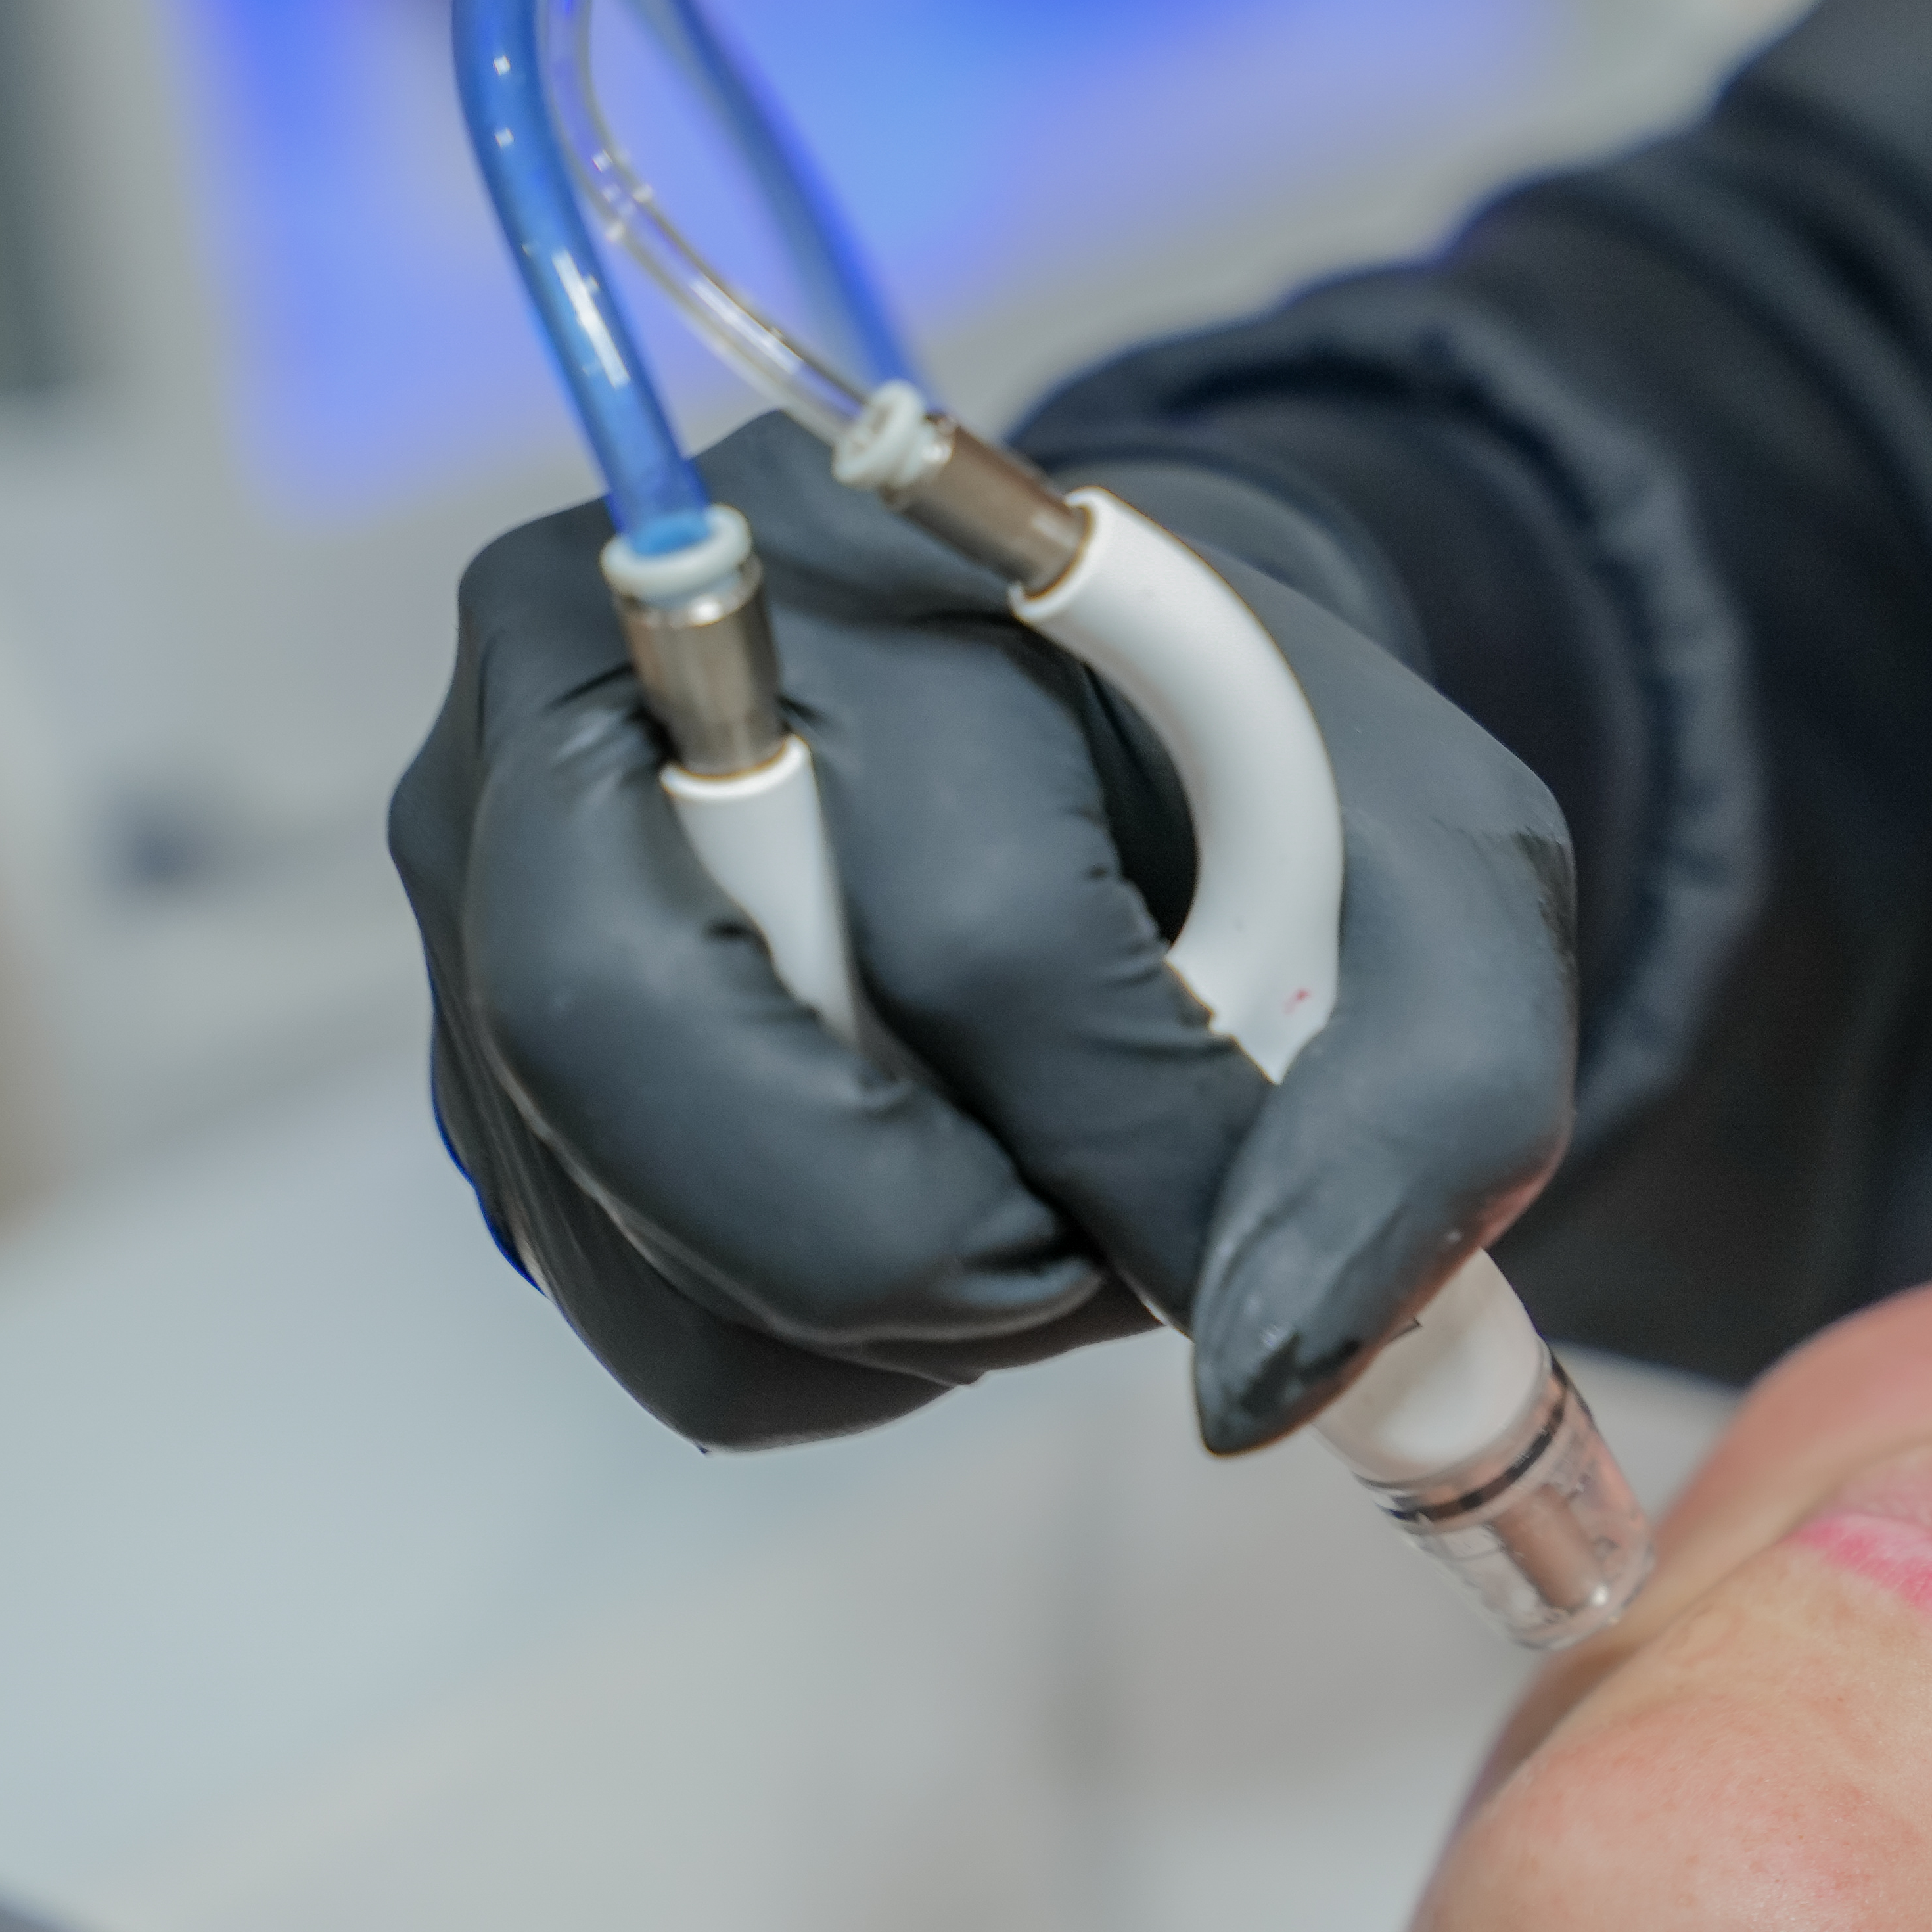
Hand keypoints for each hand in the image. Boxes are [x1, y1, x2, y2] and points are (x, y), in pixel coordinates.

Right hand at [388, 412, 1575, 1451]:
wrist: (1114, 727)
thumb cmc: (1267, 787)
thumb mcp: (1448, 891)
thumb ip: (1421, 1123)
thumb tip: (1259, 1385)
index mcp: (852, 546)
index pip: (967, 925)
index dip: (1143, 1142)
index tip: (1264, 1227)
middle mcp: (586, 672)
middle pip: (637, 1037)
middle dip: (928, 1247)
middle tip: (1103, 1272)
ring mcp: (483, 873)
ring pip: (633, 1216)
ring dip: (905, 1317)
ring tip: (1059, 1217)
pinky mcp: (485, 1060)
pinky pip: (640, 1312)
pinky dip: (833, 1354)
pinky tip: (950, 1228)